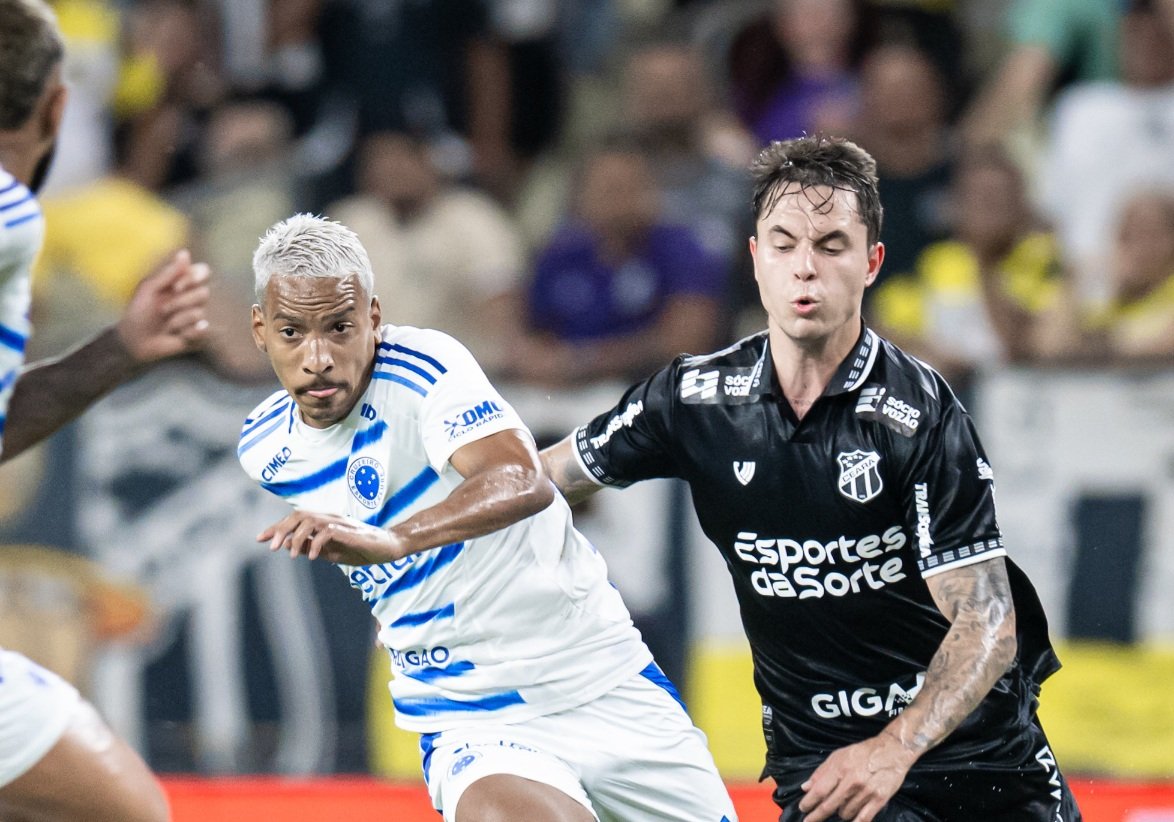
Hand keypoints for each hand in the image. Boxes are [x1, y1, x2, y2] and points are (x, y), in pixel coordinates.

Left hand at [115, 249, 210, 362]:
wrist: (135, 340)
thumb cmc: (139, 312)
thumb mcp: (149, 289)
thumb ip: (168, 272)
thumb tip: (185, 252)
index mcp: (182, 283)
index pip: (203, 272)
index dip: (193, 279)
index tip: (176, 287)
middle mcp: (193, 298)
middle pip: (204, 294)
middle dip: (180, 303)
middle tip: (162, 310)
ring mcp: (198, 316)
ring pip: (199, 313)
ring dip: (178, 320)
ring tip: (166, 325)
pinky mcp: (200, 334)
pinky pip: (203, 330)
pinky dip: (187, 333)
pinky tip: (177, 335)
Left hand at [258, 510, 404, 564]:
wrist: (389, 548)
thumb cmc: (363, 549)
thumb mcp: (333, 552)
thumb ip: (313, 547)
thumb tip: (289, 547)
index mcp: (324, 522)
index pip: (295, 520)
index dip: (276, 528)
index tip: (259, 538)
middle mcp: (330, 518)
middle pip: (299, 515)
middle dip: (281, 530)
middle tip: (271, 548)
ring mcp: (340, 523)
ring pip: (310, 520)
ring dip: (297, 538)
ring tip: (292, 555)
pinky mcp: (350, 531)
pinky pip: (327, 532)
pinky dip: (316, 543)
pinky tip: (311, 557)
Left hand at [798, 732, 916, 821]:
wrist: (892, 751)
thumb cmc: (862, 752)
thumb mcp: (839, 756)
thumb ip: (821, 772)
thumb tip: (805, 787)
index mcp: (840, 768)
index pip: (819, 790)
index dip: (808, 802)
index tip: (803, 808)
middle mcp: (852, 781)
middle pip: (829, 805)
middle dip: (816, 816)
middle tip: (809, 821)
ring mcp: (866, 792)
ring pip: (845, 813)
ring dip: (840, 814)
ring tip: (841, 808)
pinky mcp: (879, 800)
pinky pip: (863, 818)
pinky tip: (851, 821)